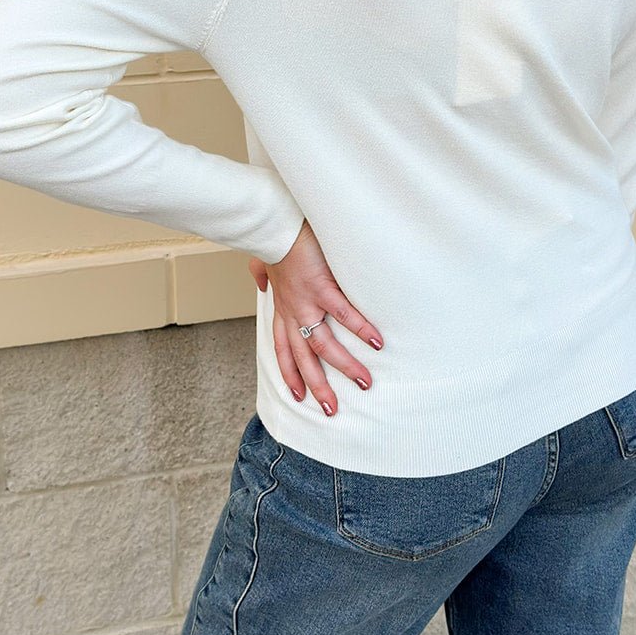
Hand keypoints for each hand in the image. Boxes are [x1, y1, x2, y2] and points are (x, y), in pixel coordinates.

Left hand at [248, 219, 383, 417]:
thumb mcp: (262, 262)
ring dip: (345, 367)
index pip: (283, 349)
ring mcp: (306, 302)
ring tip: (365, 383)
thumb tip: (259, 281)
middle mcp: (292, 312)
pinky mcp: (321, 287)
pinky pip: (343, 314)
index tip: (298, 395)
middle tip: (331, 410)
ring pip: (325, 345)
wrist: (275, 225)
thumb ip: (260, 274)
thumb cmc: (274, 241)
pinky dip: (360, 329)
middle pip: (304, 358)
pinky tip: (377, 342)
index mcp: (282, 308)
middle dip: (317, 386)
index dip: (290, 374)